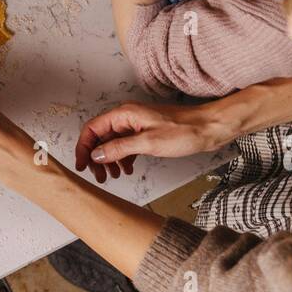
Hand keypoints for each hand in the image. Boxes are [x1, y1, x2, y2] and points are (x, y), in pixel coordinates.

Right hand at [75, 99, 233, 181]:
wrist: (209, 128)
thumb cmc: (184, 131)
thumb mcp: (148, 143)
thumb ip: (120, 148)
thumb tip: (97, 154)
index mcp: (125, 114)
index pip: (93, 128)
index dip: (84, 147)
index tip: (82, 165)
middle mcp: (128, 117)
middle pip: (101, 136)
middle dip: (97, 157)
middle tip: (98, 176)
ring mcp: (138, 125)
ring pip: (113, 143)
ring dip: (109, 160)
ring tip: (112, 177)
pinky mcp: (146, 134)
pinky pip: (126, 146)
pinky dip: (123, 159)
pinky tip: (126, 170)